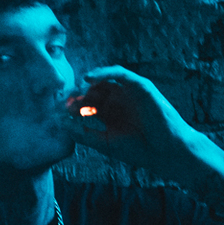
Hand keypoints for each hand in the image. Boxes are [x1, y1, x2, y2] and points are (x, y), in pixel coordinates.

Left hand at [65, 66, 197, 178]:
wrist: (166, 151)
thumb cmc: (138, 150)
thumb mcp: (105, 142)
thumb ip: (83, 134)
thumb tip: (60, 125)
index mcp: (110, 114)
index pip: (86, 105)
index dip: (72, 106)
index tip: (57, 111)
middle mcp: (118, 101)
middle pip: (92, 91)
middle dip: (77, 94)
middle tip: (63, 99)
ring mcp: (129, 93)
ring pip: (105, 80)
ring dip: (88, 83)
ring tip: (74, 90)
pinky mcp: (141, 86)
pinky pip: (120, 73)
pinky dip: (104, 72)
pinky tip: (89, 79)